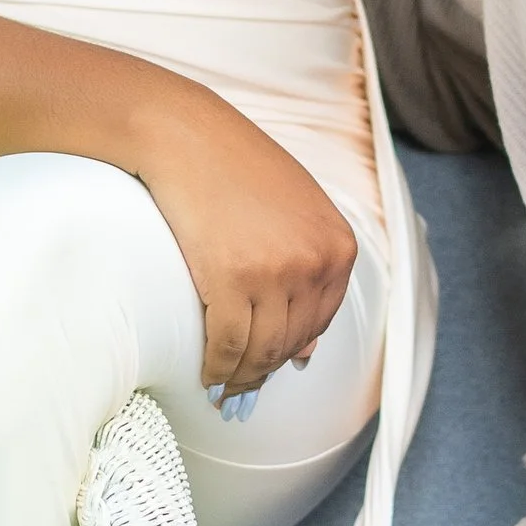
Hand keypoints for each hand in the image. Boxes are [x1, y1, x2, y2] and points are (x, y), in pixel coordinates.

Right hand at [134, 90, 359, 402]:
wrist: (186, 136)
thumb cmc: (235, 167)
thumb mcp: (294, 212)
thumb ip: (310, 273)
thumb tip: (308, 350)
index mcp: (338, 246)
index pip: (321, 321)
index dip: (292, 349)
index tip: (272, 365)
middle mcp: (314, 262)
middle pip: (291, 341)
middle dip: (266, 371)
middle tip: (243, 390)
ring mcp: (275, 273)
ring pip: (261, 351)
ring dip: (241, 378)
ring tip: (225, 389)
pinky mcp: (230, 280)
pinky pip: (227, 345)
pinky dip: (218, 369)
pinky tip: (208, 376)